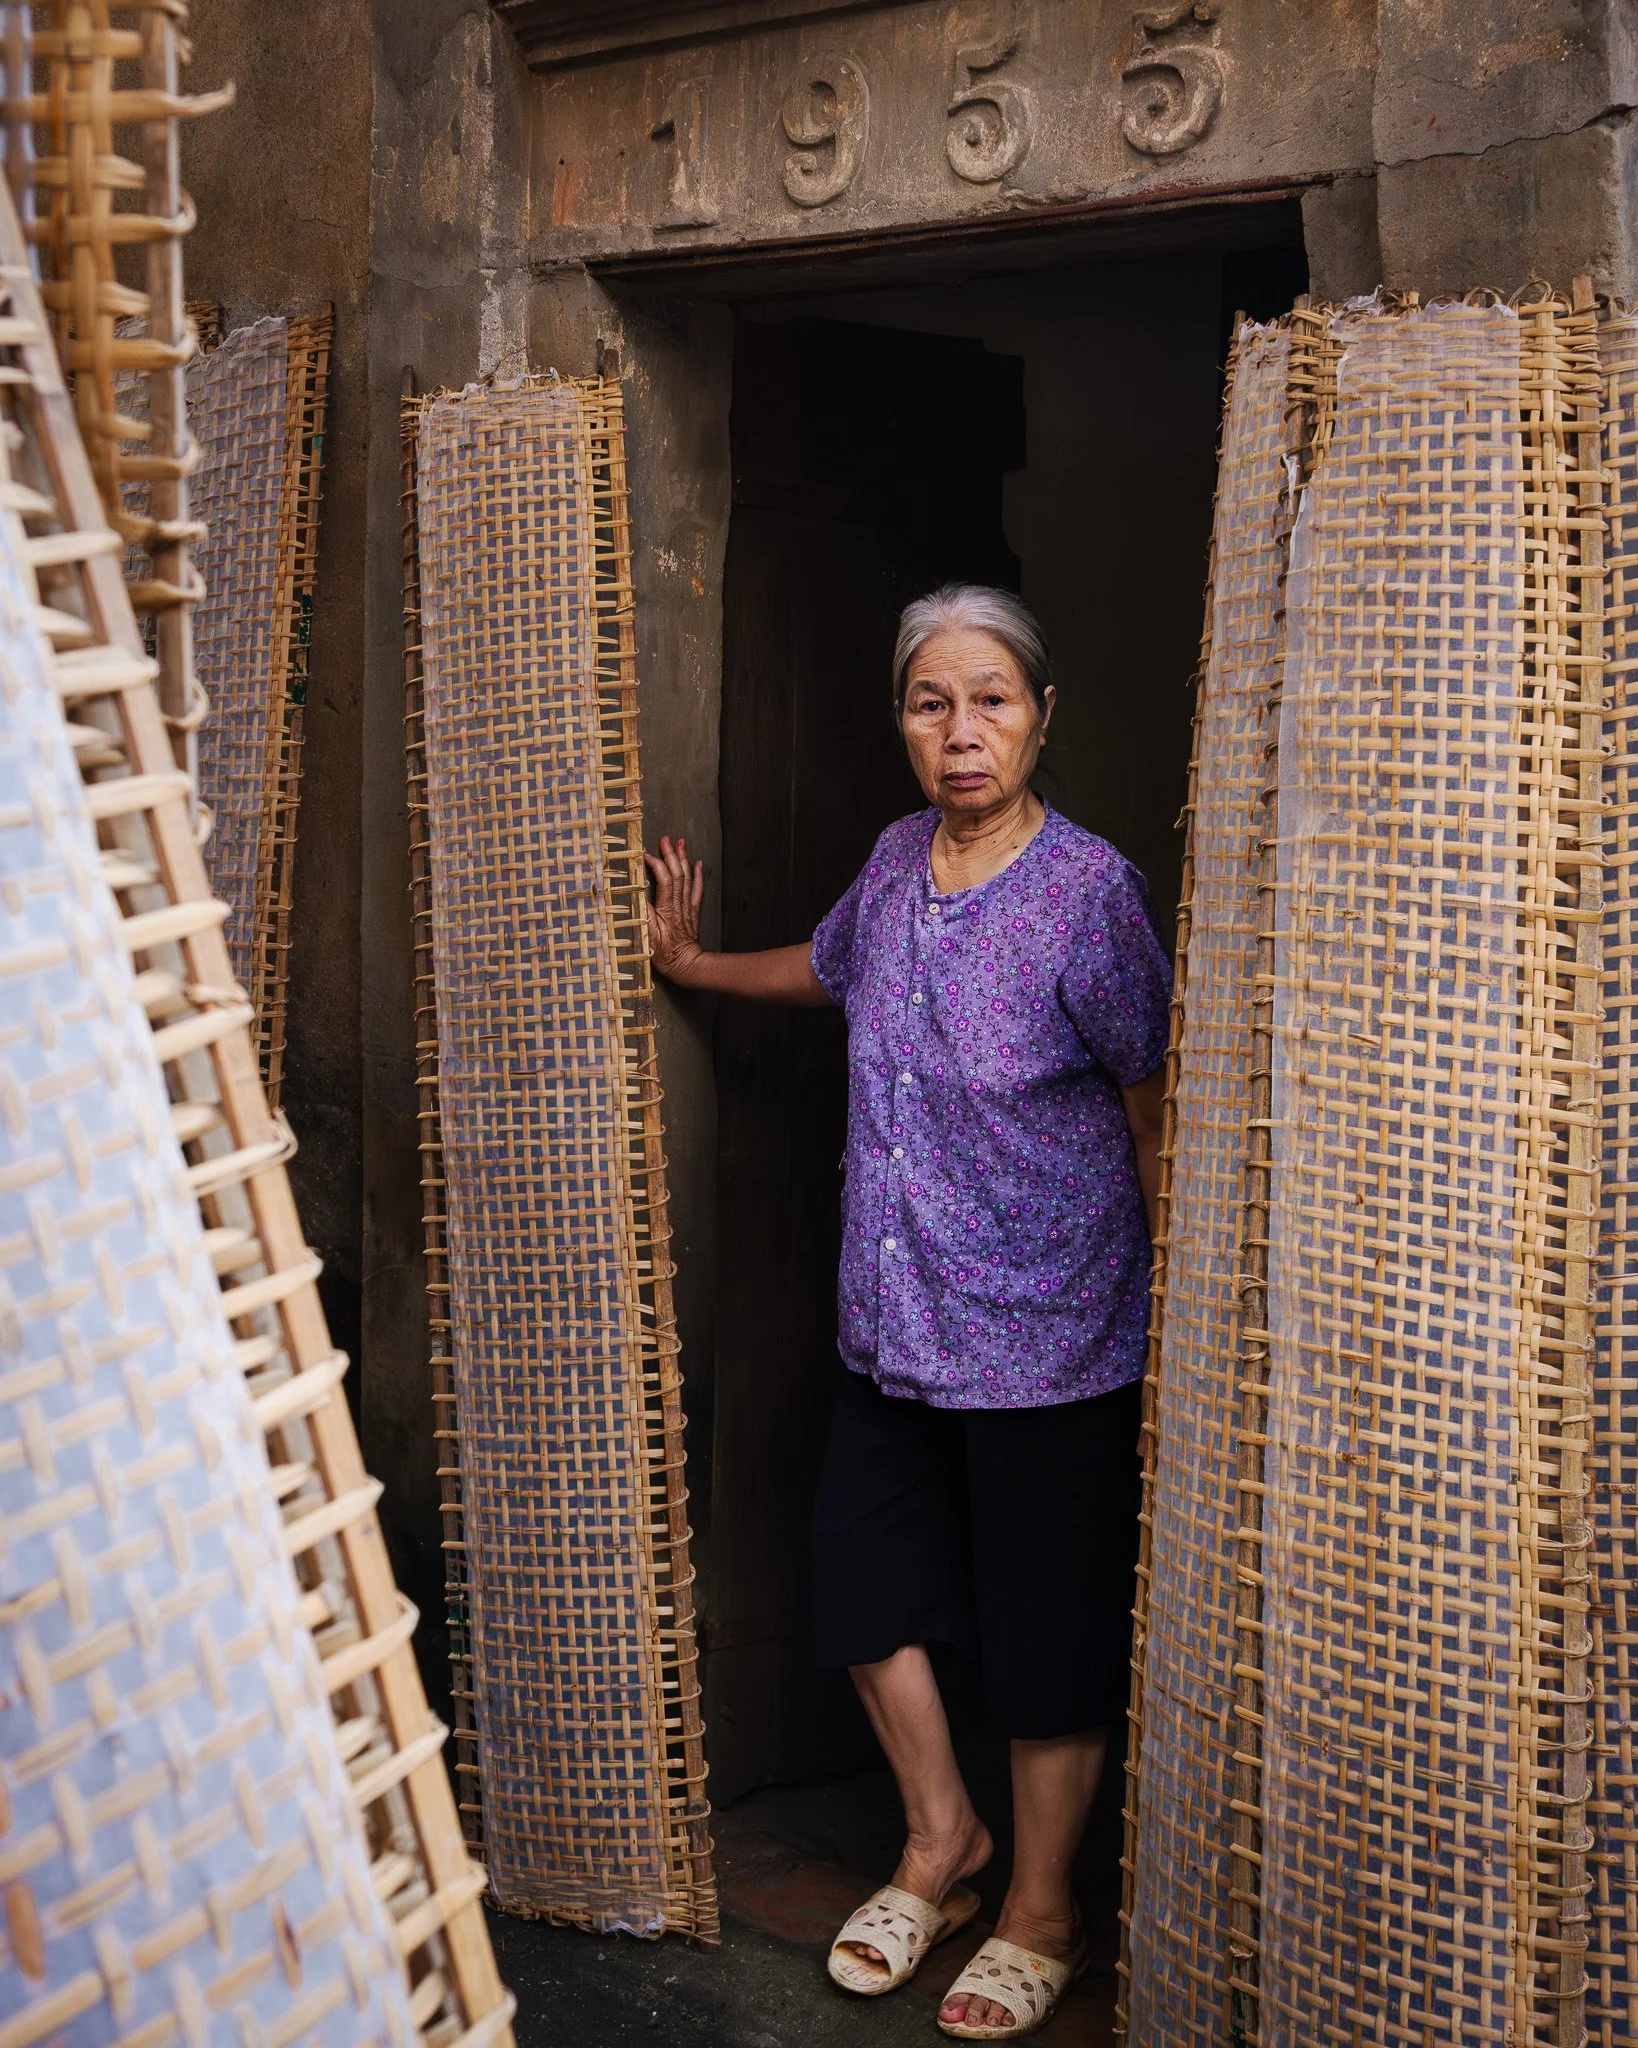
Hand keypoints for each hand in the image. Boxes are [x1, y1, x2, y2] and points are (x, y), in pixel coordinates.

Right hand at [644, 834, 704, 985]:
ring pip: (687, 878)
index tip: (646, 855)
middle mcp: (679, 905)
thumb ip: (644, 913)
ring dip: (683, 859)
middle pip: (677, 875)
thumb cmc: (664, 954)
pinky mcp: (693, 911)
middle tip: (666, 839)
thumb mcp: (647, 935)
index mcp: (667, 909)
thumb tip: (638, 892)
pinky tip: (697, 863)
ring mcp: (688, 907)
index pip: (663, 881)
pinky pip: (697, 890)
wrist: (686, 965)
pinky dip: (698, 875)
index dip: (656, 866)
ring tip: (680, 843)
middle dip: (671, 855)